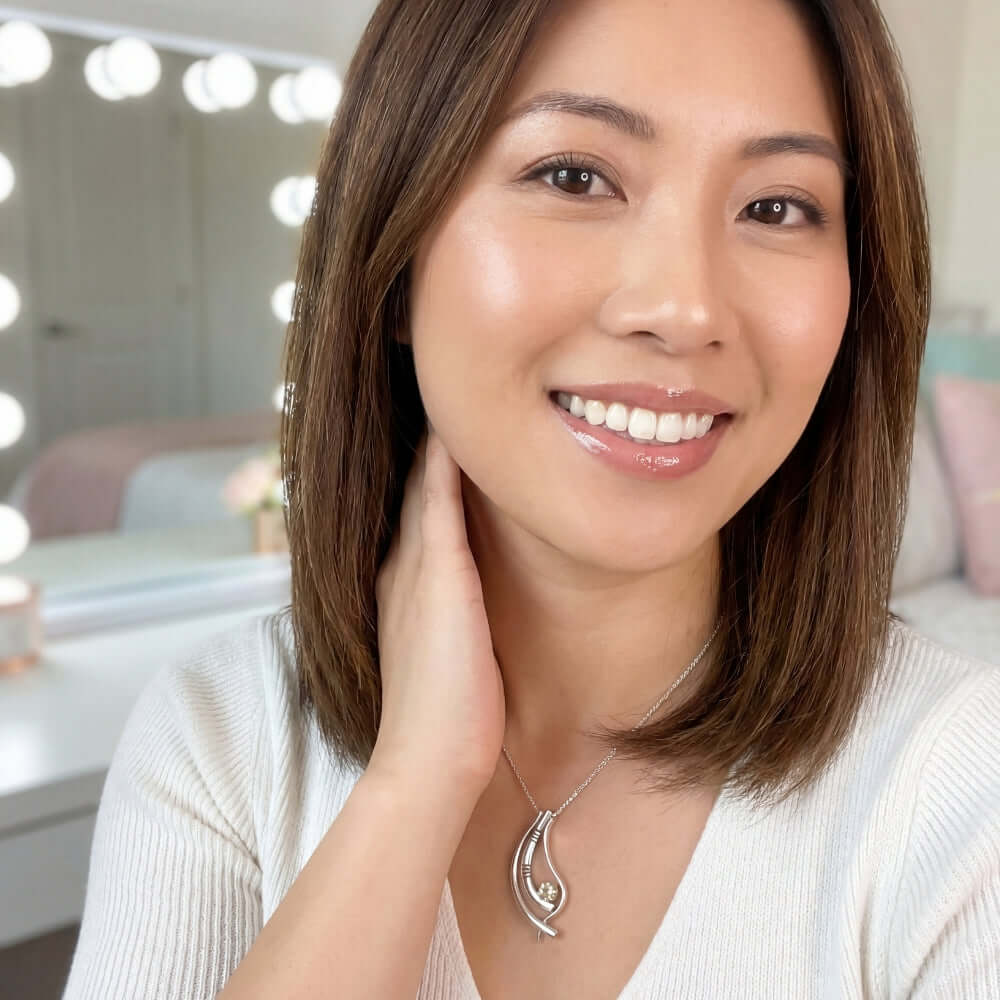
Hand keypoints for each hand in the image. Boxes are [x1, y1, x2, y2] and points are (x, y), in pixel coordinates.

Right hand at [371, 425, 504, 796]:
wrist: (430, 762)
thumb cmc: (445, 720)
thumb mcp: (443, 656)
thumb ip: (447, 621)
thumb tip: (467, 608)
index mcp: (401, 587)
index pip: (413, 517)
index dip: (423, 476)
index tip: (438, 436)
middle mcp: (399, 568)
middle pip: (411, 491)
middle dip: (422, 447)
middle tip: (436, 396)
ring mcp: (415, 570)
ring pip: (423, 487)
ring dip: (433, 443)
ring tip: (445, 395)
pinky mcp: (441, 577)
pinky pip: (440, 502)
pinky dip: (444, 464)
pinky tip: (454, 429)